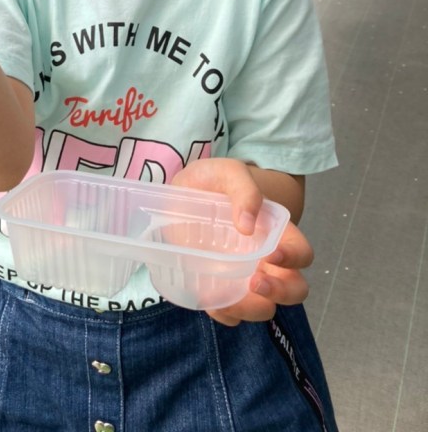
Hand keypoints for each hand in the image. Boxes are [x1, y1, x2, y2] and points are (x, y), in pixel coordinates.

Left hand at [171, 157, 312, 325]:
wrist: (183, 190)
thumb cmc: (214, 180)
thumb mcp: (229, 172)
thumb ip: (244, 190)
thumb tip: (247, 225)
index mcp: (276, 232)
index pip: (302, 253)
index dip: (295, 258)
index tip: (272, 254)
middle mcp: (266, 260)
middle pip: (294, 289)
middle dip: (281, 292)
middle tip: (256, 282)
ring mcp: (244, 277)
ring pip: (264, 308)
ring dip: (252, 309)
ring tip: (231, 297)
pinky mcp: (220, 288)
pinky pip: (231, 315)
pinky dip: (225, 314)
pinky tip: (212, 300)